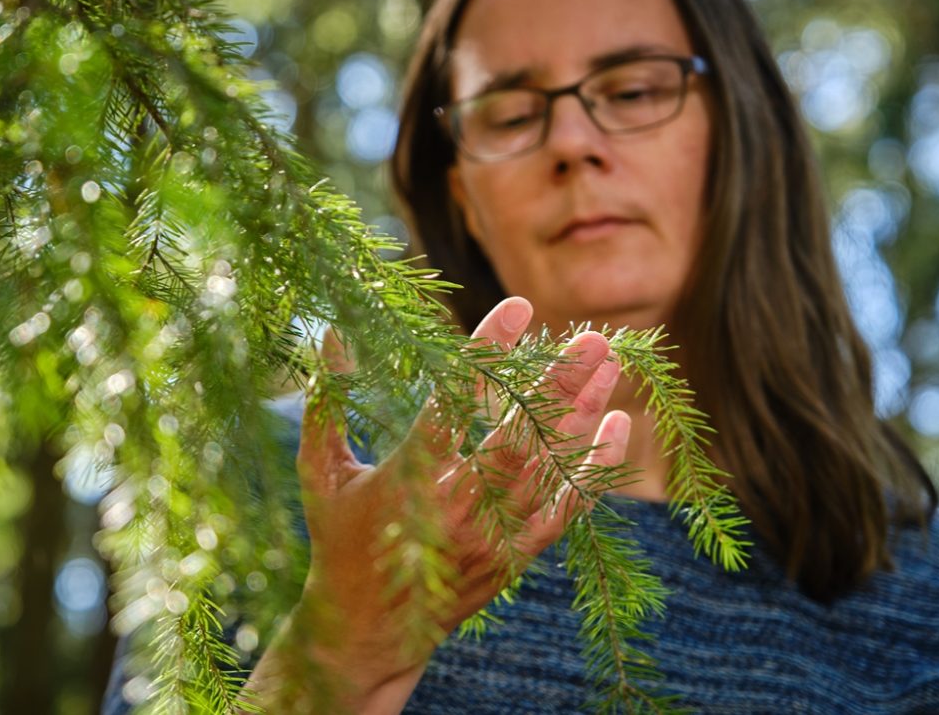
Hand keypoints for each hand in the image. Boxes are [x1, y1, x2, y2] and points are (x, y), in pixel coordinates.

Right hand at [247, 297, 630, 713]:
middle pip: (520, 437)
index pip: (454, 402)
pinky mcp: (512, 558)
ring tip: (612, 367)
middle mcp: (456, 507)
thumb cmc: (339, 540)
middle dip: (560, 385)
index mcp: (408, 477)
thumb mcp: (321, 472)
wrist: (366, 631)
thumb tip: (335, 334)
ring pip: (549, 469)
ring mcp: (490, 536)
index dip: (487, 353)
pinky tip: (616, 429)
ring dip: (584, 416)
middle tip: (595, 340)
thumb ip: (327, 402)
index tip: (517, 308)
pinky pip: (564, 511)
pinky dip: (593, 470)